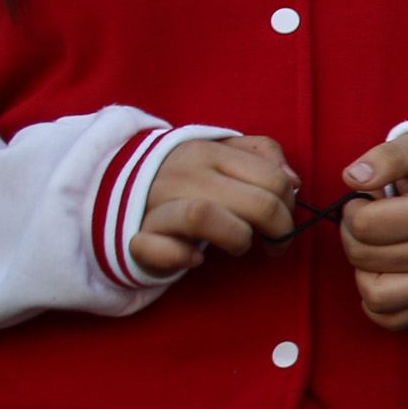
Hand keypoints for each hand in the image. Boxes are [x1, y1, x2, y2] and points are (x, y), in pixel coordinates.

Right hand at [131, 134, 295, 277]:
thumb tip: (293, 180)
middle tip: (275, 243)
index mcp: (207, 150)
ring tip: (239, 245)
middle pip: (256, 203)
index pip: (272, 178)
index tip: (283, 219)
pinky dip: (184, 257)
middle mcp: (183, 174)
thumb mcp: (223, 155)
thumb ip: (262, 156)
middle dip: (280, 231)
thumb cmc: (187, 179)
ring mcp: (157, 204)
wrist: (114, 190)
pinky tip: (195, 258)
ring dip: (238, 239)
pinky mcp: (138, 237)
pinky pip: (162, 248)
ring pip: (207, 216)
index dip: (290, 205)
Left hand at [336, 130, 407, 330]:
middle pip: (363, 258)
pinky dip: (376, 302)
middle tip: (369, 220)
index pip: (365, 225)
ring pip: (375, 296)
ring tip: (376, 249)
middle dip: (353, 235)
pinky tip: (383, 274)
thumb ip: (387, 157)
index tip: (368, 198)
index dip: (353, 208)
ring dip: (363, 271)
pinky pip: (392, 320)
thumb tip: (352, 178)